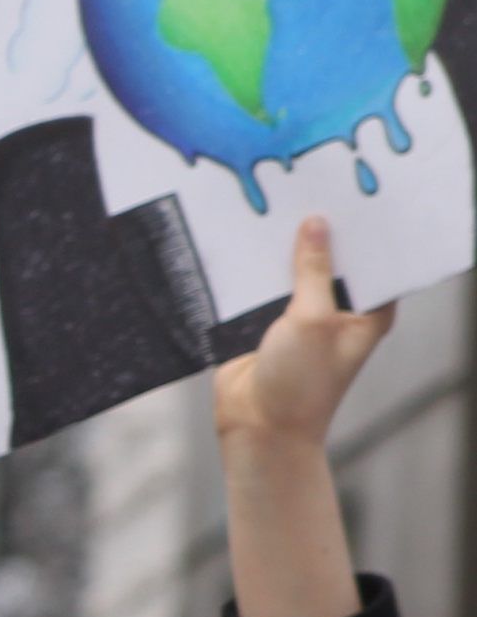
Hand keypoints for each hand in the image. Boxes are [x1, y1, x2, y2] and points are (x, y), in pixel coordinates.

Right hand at [214, 215, 394, 450]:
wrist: (256, 428)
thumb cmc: (301, 383)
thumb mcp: (312, 318)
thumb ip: (312, 270)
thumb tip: (315, 224)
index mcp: (367, 312)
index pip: (373, 260)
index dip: (365, 230)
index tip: (354, 192)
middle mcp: (337, 311)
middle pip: (331, 261)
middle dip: (319, 234)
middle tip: (311, 187)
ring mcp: (299, 318)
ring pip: (291, 273)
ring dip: (280, 252)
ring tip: (274, 207)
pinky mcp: (262, 325)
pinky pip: (259, 290)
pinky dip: (252, 273)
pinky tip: (243, 242)